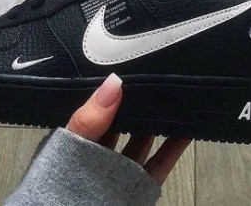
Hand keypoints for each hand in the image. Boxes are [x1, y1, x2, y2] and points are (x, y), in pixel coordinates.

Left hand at [66, 73, 190, 185]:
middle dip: (139, 101)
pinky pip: (159, 162)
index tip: (133, 65)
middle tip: (159, 74)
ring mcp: (121, 168)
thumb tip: (115, 79)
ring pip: (144, 138)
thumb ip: (91, 117)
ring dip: (159, 120)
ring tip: (176, 95)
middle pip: (124, 119)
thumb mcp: (71, 145)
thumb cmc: (62, 180)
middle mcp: (102, 150)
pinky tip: (187, 129)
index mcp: (80, 135)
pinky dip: (174, 146)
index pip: (99, 104)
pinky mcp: (138, 185)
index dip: (114, 88)